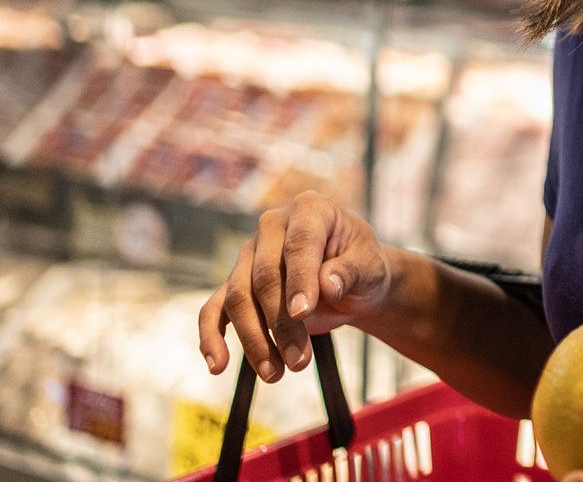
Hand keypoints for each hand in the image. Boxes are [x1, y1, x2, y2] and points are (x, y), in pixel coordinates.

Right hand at [197, 190, 398, 382]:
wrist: (354, 280)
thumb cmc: (363, 266)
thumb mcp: (371, 266)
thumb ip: (351, 271)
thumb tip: (326, 285)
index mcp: (310, 210)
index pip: (299, 244)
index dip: (299, 279)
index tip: (303, 313)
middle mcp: (272, 227)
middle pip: (264, 277)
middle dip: (280, 323)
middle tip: (299, 361)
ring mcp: (249, 255)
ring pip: (238, 299)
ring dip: (255, 340)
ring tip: (276, 374)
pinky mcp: (235, 283)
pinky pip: (214, 309)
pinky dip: (211, 337)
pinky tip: (217, 364)